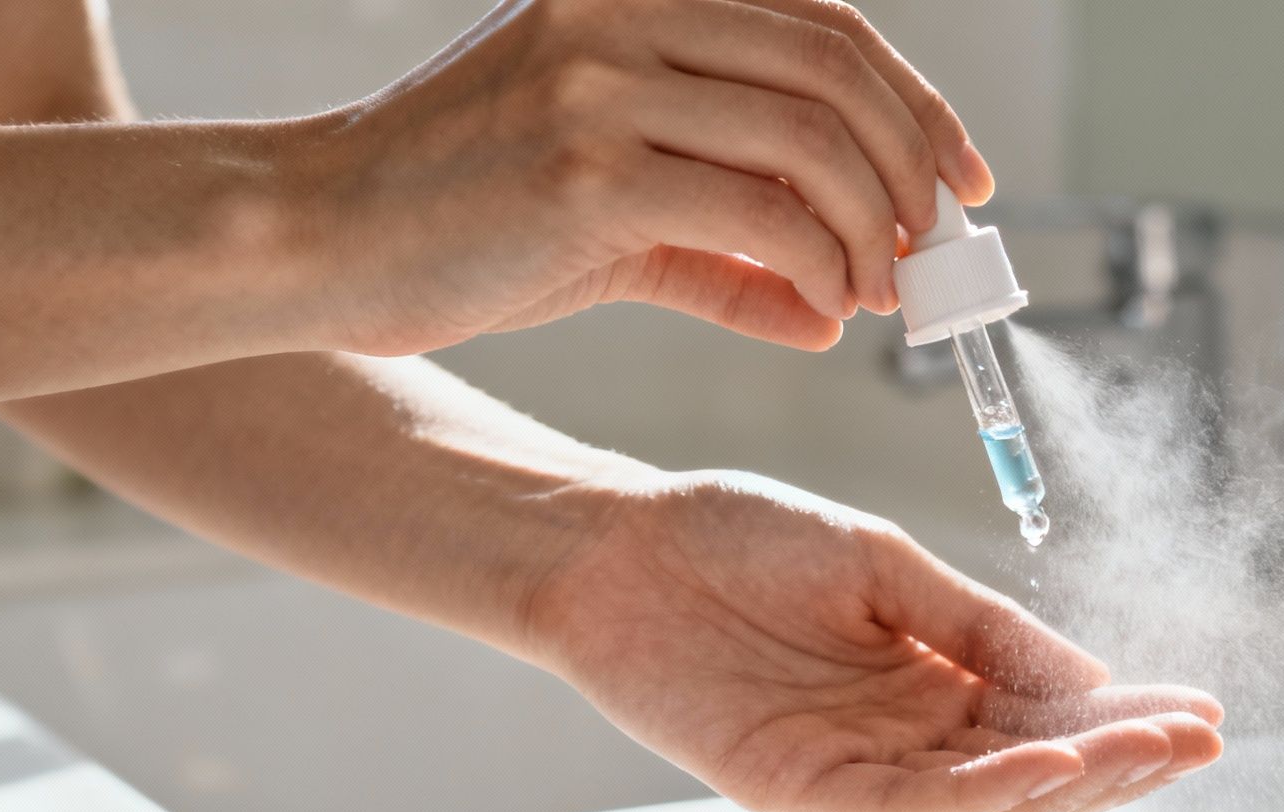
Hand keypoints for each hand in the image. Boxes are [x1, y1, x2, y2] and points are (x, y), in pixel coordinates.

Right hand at [311, 0, 991, 354]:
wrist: (320, 236)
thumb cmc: (465, 215)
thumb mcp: (616, 212)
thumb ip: (730, 248)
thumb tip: (834, 309)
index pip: (822, 23)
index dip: (914, 99)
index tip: (963, 178)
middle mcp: (624, 11)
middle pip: (833, 70)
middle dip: (913, 165)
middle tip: (936, 248)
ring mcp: (602, 83)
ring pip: (809, 140)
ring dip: (875, 228)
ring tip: (882, 290)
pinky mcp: (586, 171)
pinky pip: (758, 216)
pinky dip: (821, 267)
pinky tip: (827, 307)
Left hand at [528, 472, 1223, 811]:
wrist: (619, 543)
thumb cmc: (740, 539)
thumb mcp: (885, 565)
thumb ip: (979, 626)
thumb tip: (1091, 676)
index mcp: (932, 685)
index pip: (1049, 720)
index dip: (1127, 720)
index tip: (1203, 711)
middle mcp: (902, 741)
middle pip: (1032, 778)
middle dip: (1121, 764)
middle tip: (1199, 742)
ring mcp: (850, 772)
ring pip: (980, 807)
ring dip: (1071, 785)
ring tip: (1148, 751)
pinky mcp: (793, 789)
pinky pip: (900, 808)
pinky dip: (978, 792)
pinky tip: (1047, 761)